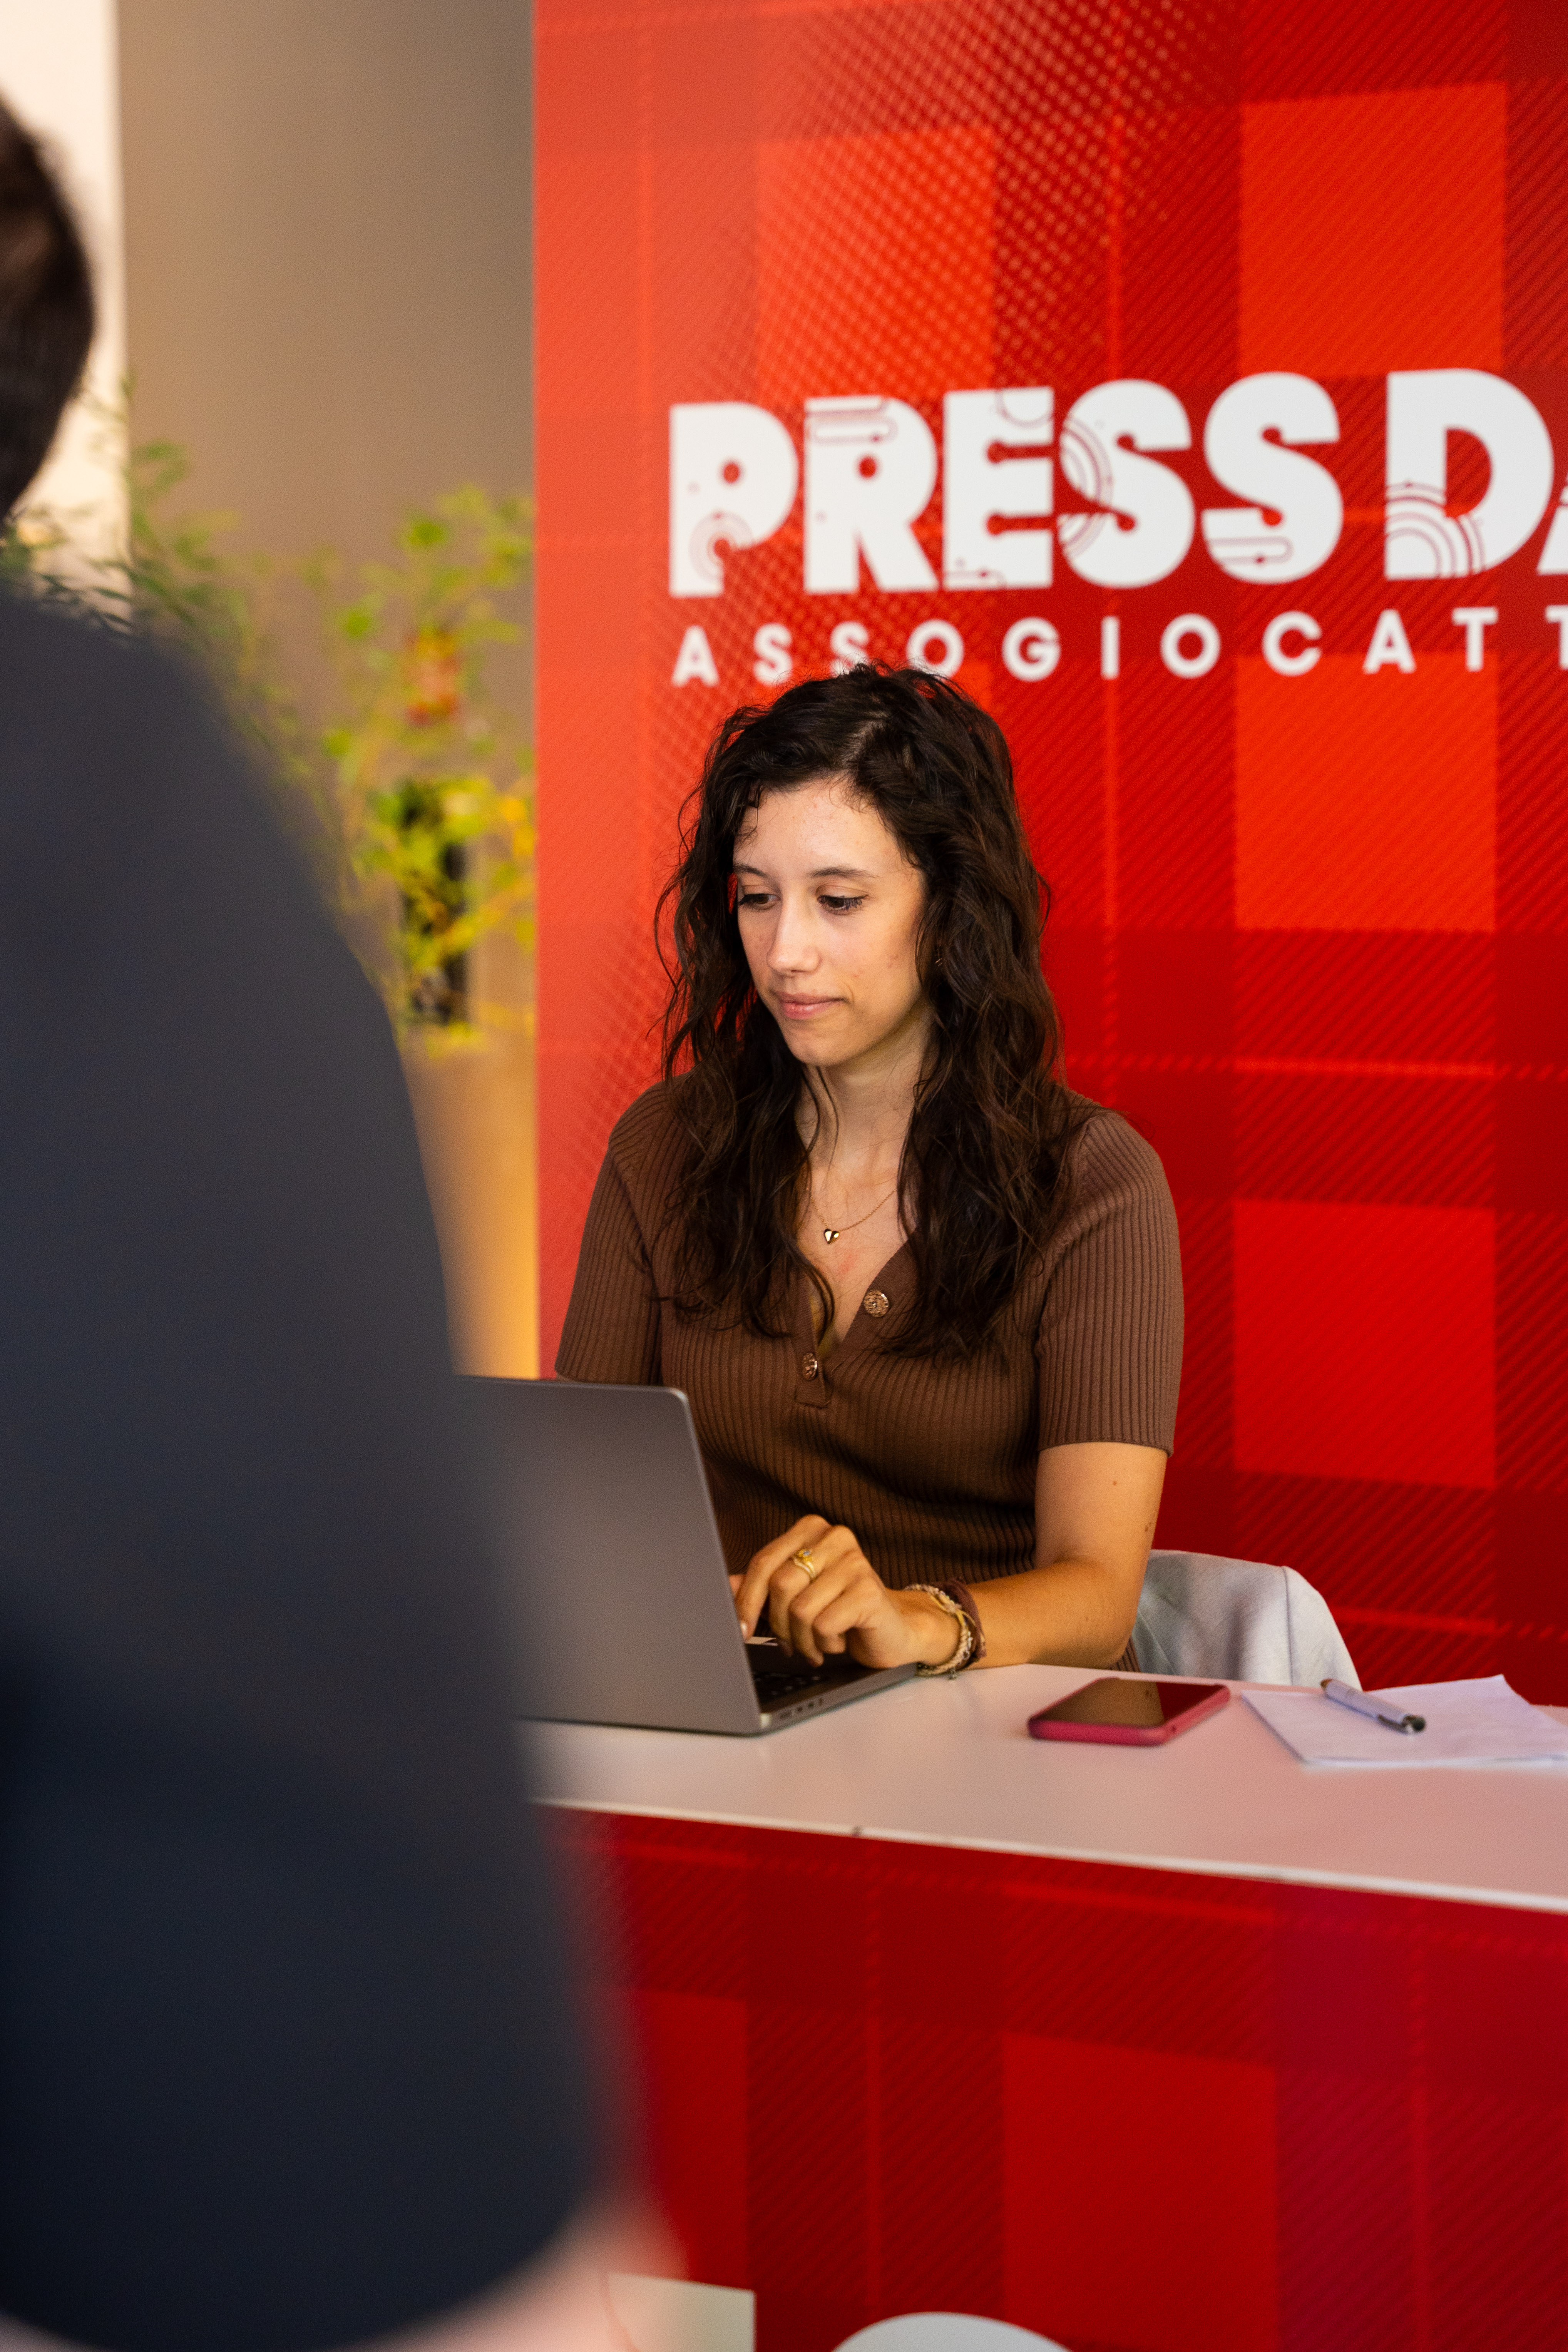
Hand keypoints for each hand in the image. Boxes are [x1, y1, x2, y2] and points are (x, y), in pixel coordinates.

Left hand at [732, 1516, 961, 1671]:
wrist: (891, 1630)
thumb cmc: (839, 1611)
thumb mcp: (796, 1597)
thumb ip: (762, 1587)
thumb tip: (726, 1585)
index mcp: (811, 1529)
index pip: (763, 1562)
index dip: (746, 1600)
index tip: (740, 1629)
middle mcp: (834, 1537)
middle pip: (779, 1585)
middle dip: (778, 1624)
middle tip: (789, 1643)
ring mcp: (855, 1562)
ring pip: (800, 1610)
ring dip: (802, 1640)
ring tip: (817, 1644)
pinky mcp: (869, 1590)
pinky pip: (823, 1625)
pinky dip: (824, 1644)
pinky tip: (838, 1641)